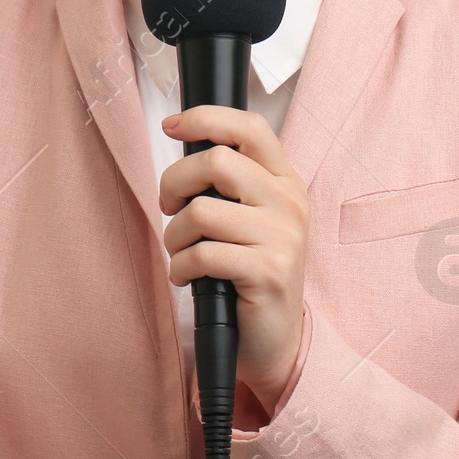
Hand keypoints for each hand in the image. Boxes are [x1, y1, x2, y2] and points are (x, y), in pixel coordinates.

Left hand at [159, 104, 306, 420]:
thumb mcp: (250, 218)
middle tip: (168, 207)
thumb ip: (229, 182)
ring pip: (201, 211)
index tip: (172, 125)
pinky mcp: (268, 272)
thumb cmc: (250, 273)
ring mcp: (283, 237)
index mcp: (284, 181)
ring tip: (179, 253)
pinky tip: (186, 277)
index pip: (250, 127)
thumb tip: (182, 142)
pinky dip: (180, 267)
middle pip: (217, 161)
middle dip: (175, 183)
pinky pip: (202, 254)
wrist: (277, 340)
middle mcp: (289, 203)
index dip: (206, 118)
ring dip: (174, 236)